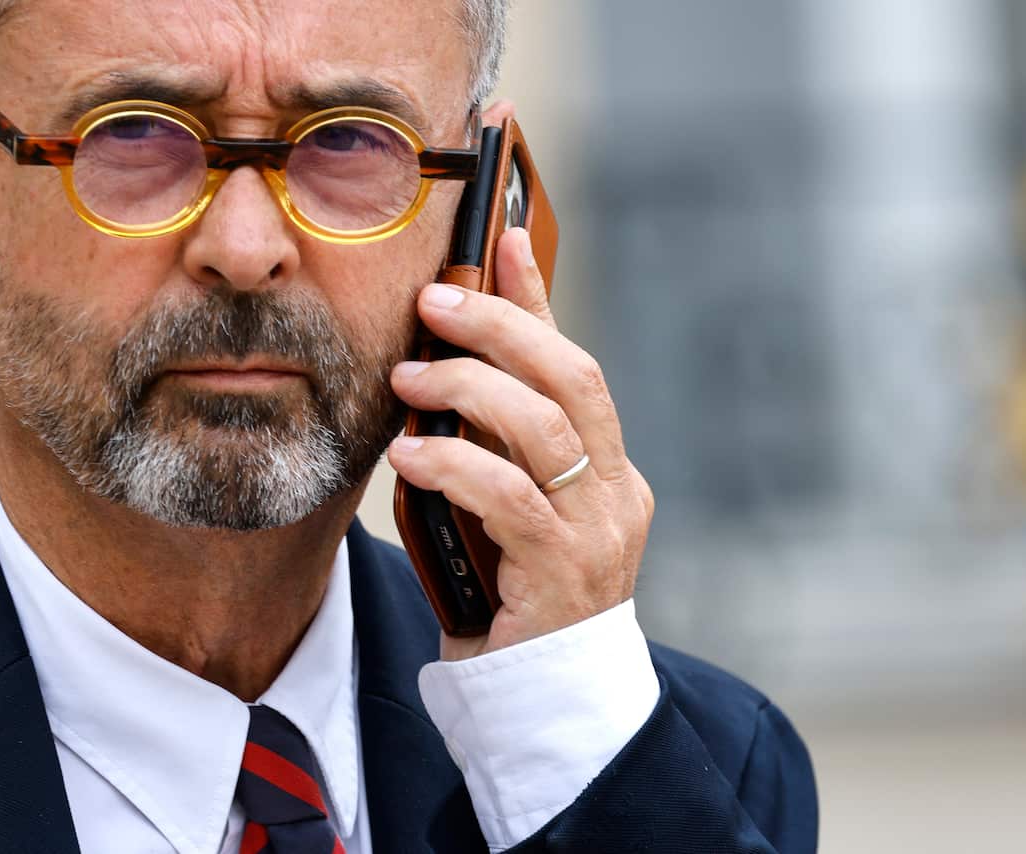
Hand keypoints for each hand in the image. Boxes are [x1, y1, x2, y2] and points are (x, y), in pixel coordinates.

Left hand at [387, 227, 654, 660]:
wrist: (542, 697)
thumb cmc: (512, 593)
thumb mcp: (503, 501)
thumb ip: (489, 442)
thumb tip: (441, 370)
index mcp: (607, 465)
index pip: (573, 361)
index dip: (538, 297)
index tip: (501, 238)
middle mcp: (617, 489)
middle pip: (572, 376)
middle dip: (502, 326)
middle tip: (432, 304)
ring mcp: (599, 531)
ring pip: (546, 427)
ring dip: (470, 389)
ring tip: (408, 379)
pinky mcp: (565, 572)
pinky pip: (510, 497)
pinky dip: (456, 464)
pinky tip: (410, 454)